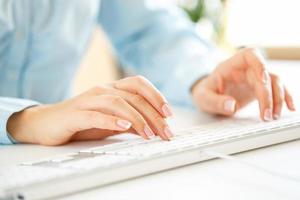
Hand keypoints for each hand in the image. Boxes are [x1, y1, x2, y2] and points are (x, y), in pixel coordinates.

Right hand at [7, 76, 173, 144]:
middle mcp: (102, 90)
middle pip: (133, 96)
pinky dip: (112, 120)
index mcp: (112, 89)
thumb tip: (154, 128)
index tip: (169, 114)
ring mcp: (88, 100)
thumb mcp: (111, 122)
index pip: (139, 84)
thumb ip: (131, 122)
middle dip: (153, 114)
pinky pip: (95, 114)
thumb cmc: (82, 121)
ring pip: (118, 102)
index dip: (156, 96)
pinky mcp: (75, 114)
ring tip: (150, 134)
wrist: (47, 123)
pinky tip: (124, 127)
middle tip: (165, 131)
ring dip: (137, 119)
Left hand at [192, 48, 294, 120]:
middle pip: (265, 75)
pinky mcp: (259, 89)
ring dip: (278, 99)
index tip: (263, 80)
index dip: (260, 64)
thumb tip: (231, 106)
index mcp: (232, 65)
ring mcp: (255, 78)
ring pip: (275, 82)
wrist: (208, 97)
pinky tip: (290, 108)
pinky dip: (284, 98)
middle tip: (266, 115)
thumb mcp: (203, 97)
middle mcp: (246, 69)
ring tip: (272, 117)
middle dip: (268, 95)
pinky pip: (276, 90)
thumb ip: (215, 101)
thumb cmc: (205, 92)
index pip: (250, 55)